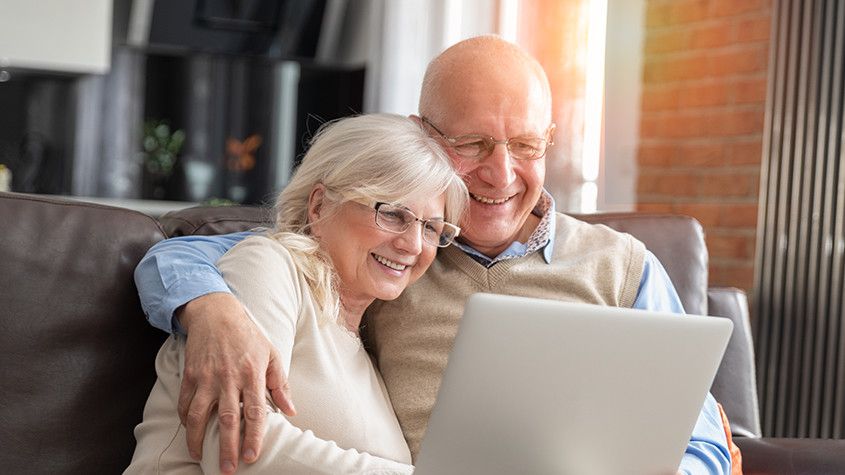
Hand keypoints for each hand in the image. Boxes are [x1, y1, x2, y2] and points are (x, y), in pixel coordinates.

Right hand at [177, 292, 295, 472]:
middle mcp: (228, 378)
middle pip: (228, 419)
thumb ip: (281, 384)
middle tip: (228, 469)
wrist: (216, 314)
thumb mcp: (270, 354)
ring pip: (200, 415)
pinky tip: (190, 432)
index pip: (254, 412)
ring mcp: (207, 377)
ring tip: (200, 456)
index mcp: (252, 374)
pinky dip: (185, 420)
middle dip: (228, 447)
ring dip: (198, 439)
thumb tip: (291, 411)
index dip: (253, 437)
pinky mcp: (190, 374)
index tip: (252, 456)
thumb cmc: (248, 335)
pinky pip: (185, 402)